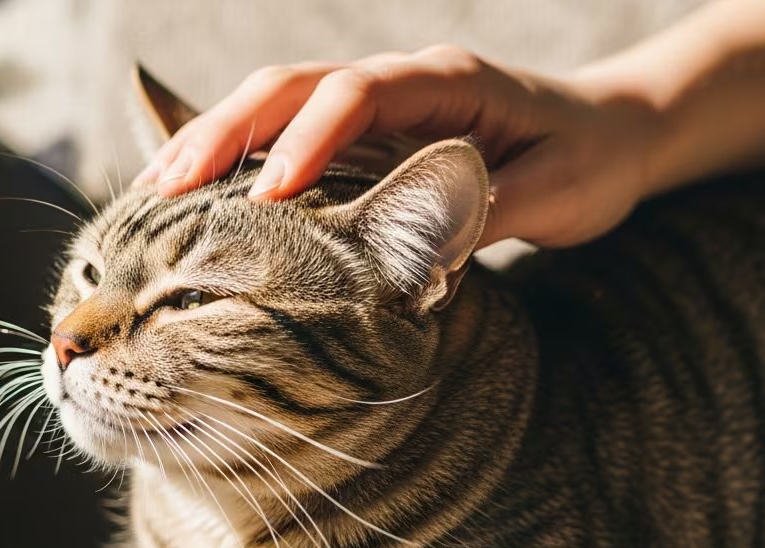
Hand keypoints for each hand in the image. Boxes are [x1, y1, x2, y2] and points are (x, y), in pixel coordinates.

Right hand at [139, 45, 661, 247]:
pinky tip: (196, 201)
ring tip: (152, 196)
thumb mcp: (559, 192)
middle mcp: (400, 85)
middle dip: (225, 132)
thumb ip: (491, 209)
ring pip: (278, 108)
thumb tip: (426, 245)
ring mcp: (379, 108)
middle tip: (165, 193)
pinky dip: (241, 164)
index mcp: (447, 84)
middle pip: (293, 88)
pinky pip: (291, 139)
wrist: (611, 136)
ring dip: (214, 144)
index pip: (360, 95)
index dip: (309, 139)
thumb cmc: (590, 162)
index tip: (269, 198)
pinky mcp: (369, 138)